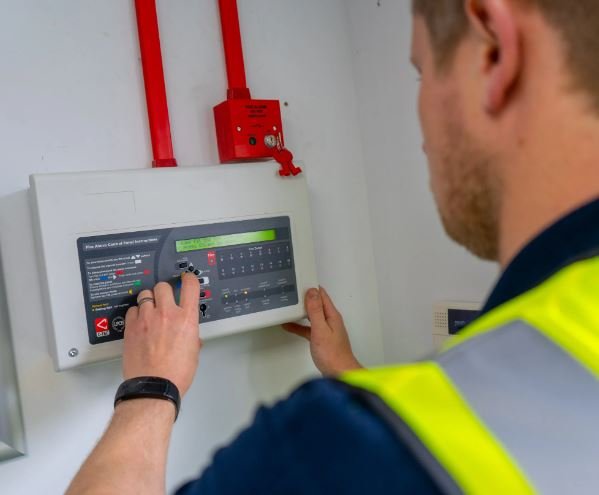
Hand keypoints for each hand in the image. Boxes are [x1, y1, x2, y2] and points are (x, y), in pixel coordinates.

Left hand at [123, 273, 201, 396]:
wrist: (154, 386)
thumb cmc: (176, 374)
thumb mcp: (193, 353)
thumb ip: (192, 337)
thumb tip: (191, 336)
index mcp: (186, 319)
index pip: (190, 286)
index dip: (188, 278)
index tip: (186, 278)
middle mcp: (167, 314)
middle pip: (163, 286)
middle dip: (164, 290)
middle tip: (164, 298)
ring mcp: (147, 319)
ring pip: (145, 295)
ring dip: (149, 300)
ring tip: (150, 310)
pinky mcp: (131, 327)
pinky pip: (132, 310)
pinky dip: (136, 313)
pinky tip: (139, 322)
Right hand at [283, 287, 360, 375]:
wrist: (339, 374)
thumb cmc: (333, 355)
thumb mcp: (320, 330)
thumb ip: (315, 311)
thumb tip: (312, 292)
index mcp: (332, 316)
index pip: (322, 295)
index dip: (311, 288)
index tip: (301, 282)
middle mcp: (331, 321)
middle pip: (317, 304)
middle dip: (306, 297)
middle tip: (293, 291)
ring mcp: (326, 330)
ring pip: (312, 316)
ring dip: (301, 311)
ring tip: (290, 306)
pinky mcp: (322, 340)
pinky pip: (308, 328)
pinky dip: (299, 326)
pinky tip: (290, 326)